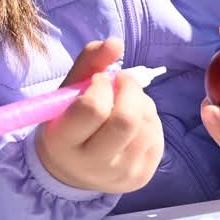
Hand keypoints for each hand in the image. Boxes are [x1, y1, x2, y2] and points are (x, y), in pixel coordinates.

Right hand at [34, 39, 164, 194]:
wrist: (72, 170)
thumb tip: (116, 42)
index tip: (99, 80)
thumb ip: (89, 61)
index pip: (92, 108)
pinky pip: (157, 135)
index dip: (101, 85)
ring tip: (125, 102)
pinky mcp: (140, 177)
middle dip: (130, 90)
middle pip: (126, 120)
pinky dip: (149, 118)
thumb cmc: (68, 121)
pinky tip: (135, 120)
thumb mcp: (67, 91)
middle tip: (122, 81)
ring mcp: (119, 175)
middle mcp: (91, 165)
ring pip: (146, 125)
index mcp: (63, 143)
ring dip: (141, 102)